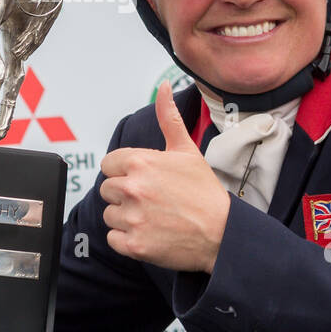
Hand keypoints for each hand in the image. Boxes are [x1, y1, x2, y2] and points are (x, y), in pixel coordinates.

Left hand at [99, 81, 229, 274]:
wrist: (223, 233)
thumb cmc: (205, 192)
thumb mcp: (187, 150)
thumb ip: (168, 118)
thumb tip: (164, 86)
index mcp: (140, 162)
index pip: (109, 164)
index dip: (126, 172)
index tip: (146, 180)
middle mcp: (132, 188)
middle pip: (107, 189)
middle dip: (125, 195)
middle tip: (153, 200)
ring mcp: (132, 218)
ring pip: (109, 214)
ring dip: (126, 218)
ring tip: (154, 217)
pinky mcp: (134, 245)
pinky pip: (114, 238)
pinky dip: (128, 240)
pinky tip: (150, 234)